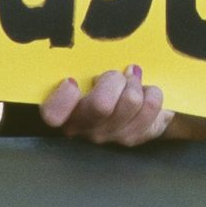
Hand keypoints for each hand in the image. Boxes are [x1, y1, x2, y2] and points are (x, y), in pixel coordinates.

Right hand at [40, 65, 173, 146]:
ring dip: (135, 85)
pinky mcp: (136, 136)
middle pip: (101, 104)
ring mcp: (111, 137)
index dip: (63, 97)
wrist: (140, 108)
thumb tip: (107, 69)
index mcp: (66, 113)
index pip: (53, 115)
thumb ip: (91, 72)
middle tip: (118, 77)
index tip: (72, 81)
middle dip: (114, 80)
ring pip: (131, 100)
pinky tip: (146, 95)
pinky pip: (151, 105)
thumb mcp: (94, 77)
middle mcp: (85, 130)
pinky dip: (152, 92)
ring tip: (133, 85)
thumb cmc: (109, 87)